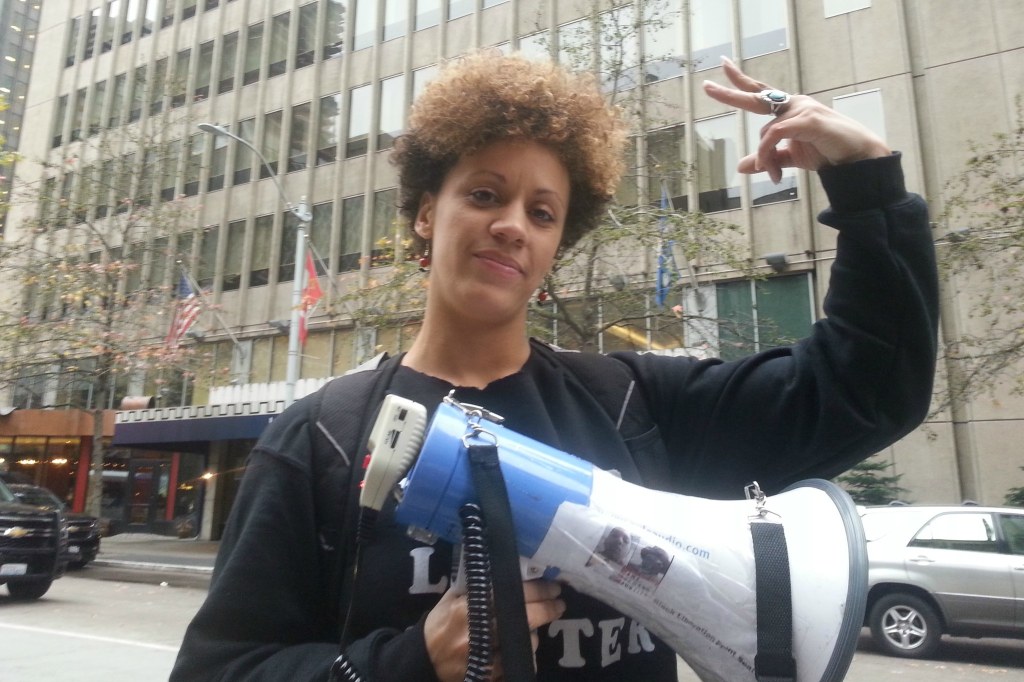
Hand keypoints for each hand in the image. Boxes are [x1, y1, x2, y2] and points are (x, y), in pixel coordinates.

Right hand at [423, 580, 565, 681]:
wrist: (423, 659)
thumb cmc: (440, 623)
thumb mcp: (453, 597)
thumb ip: (478, 585)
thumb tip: (508, 569)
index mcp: (470, 606)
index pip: (513, 593)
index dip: (538, 589)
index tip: (553, 586)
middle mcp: (480, 630)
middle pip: (526, 617)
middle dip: (548, 609)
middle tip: (559, 604)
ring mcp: (484, 655)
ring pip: (525, 642)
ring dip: (533, 634)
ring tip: (534, 627)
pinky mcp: (487, 674)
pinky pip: (517, 663)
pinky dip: (524, 655)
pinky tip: (525, 648)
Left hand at [702, 57, 890, 183]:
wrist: (857, 160)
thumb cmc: (826, 152)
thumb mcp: (790, 158)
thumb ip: (767, 159)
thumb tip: (742, 167)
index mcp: (789, 109)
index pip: (761, 93)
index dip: (741, 82)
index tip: (724, 67)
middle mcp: (794, 104)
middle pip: (757, 96)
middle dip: (731, 92)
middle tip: (706, 86)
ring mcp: (803, 109)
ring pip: (765, 132)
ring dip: (765, 159)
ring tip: (774, 177)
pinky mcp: (809, 120)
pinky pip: (775, 135)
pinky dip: (768, 155)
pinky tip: (773, 173)